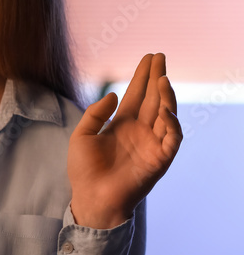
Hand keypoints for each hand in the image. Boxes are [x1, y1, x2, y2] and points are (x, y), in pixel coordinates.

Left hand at [68, 53, 181, 228]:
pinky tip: (164, 109)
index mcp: (122, 124)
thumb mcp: (82, 136)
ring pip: (166, 114)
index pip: (137, 95)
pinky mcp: (160, 158)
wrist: (91, 198)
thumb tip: (115, 94)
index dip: (142, 76)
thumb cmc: (84, 170)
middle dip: (157, 78)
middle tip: (160, 57)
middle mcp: (140, 130)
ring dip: (166, 96)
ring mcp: (152, 143)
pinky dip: (172, 122)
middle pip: (153, 98)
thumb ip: (95, 114)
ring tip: (162, 78)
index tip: (149, 58)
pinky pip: (172, 137)